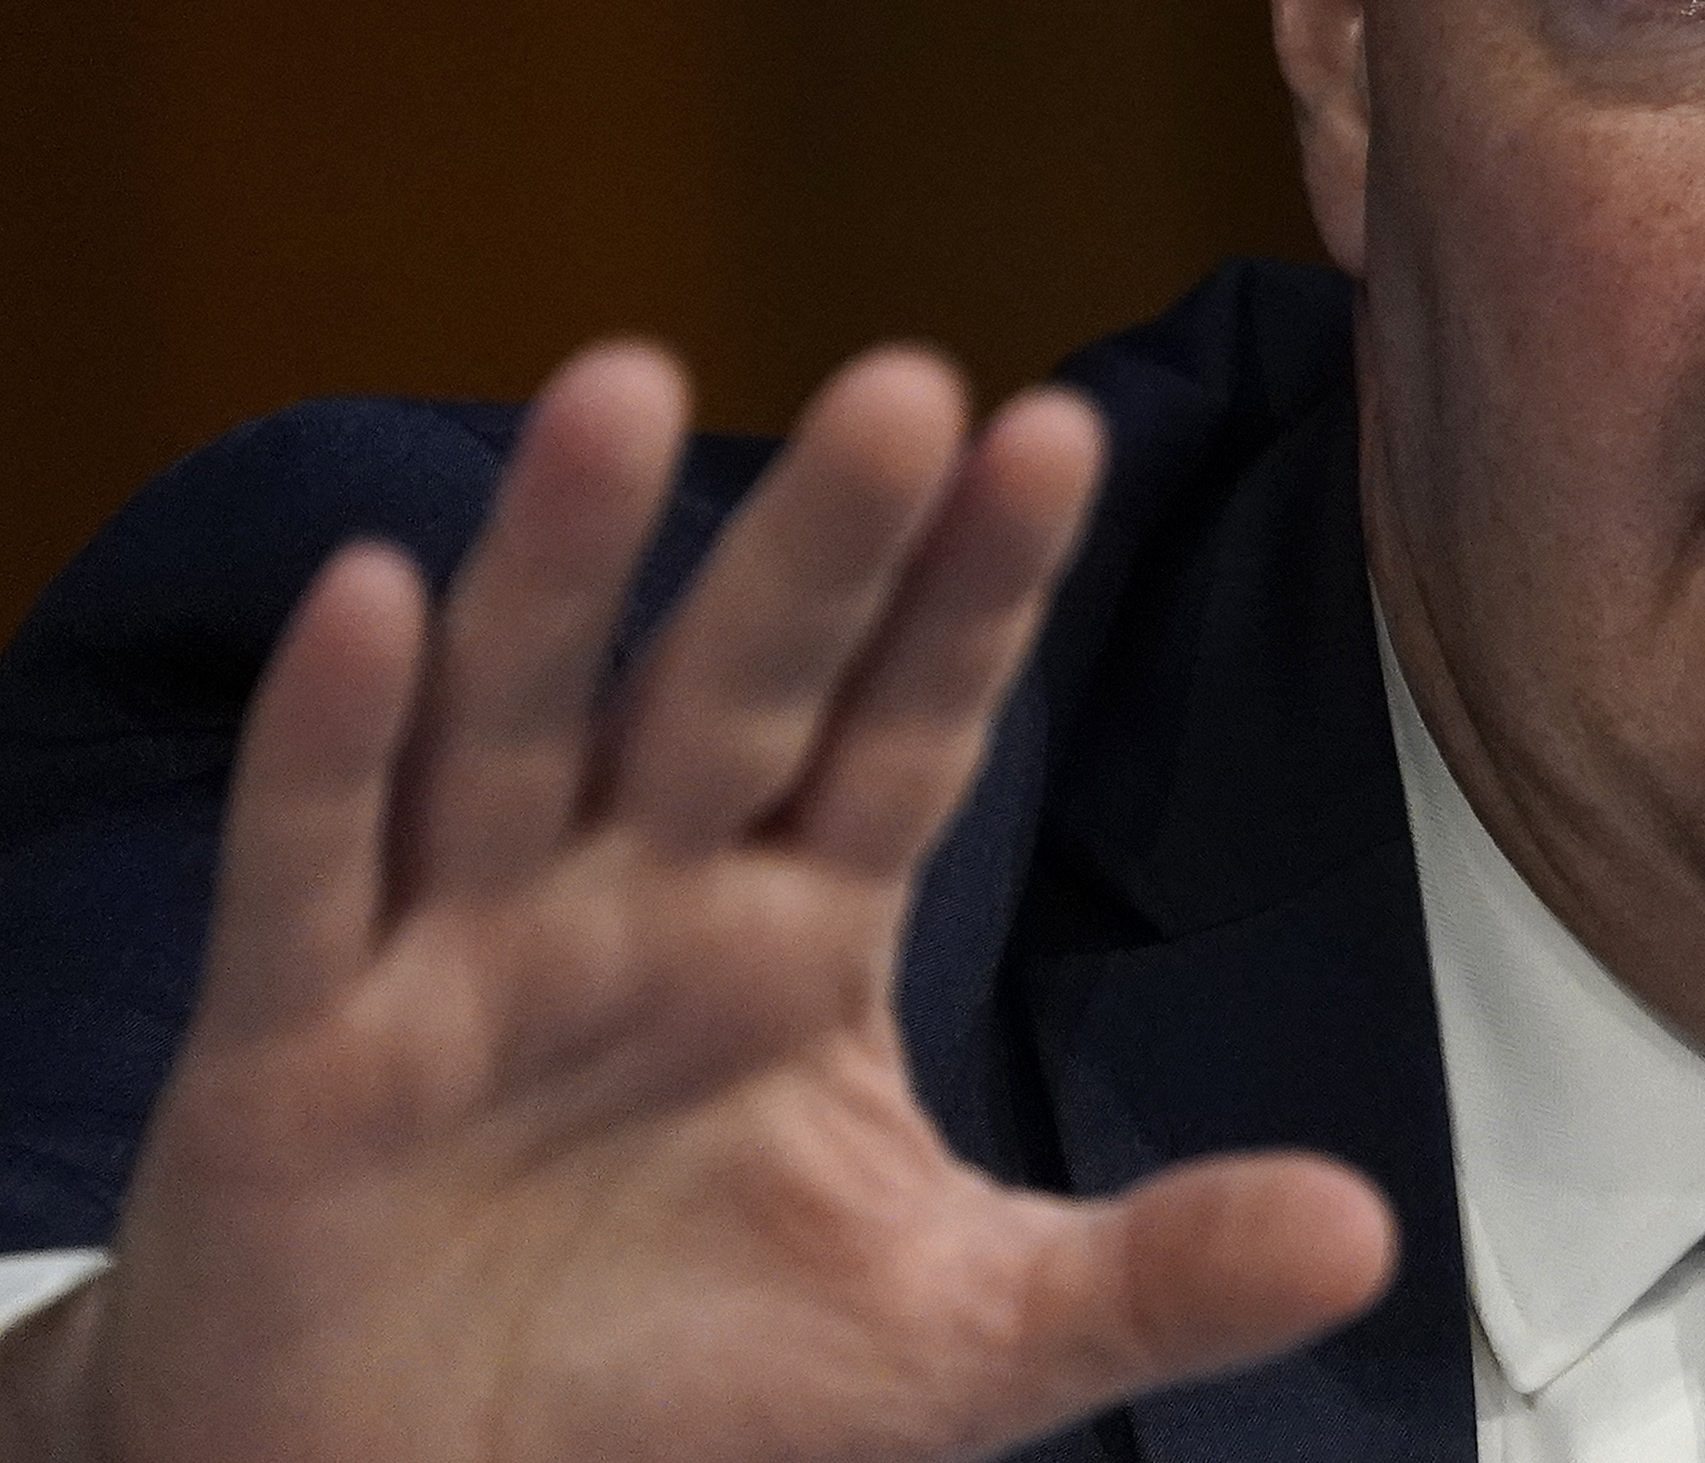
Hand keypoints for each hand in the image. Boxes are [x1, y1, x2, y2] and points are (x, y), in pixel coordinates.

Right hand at [0, 343, 1392, 1462]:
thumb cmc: (687, 1401)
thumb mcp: (955, 1337)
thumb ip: (1149, 1272)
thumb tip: (1371, 1237)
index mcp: (800, 934)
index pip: (911, 729)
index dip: (975, 593)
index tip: (1061, 434)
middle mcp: (640, 897)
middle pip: (741, 688)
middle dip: (820, 549)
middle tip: (905, 383)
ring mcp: (461, 954)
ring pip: (521, 722)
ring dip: (567, 565)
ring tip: (622, 387)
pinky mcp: (292, 1051)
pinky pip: (308, 874)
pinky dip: (333, 740)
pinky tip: (370, 599)